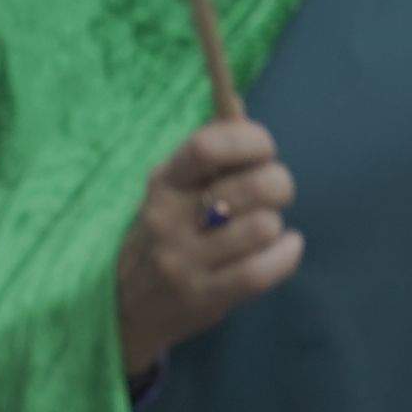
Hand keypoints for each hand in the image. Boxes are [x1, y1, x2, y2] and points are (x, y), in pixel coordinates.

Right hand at [110, 121, 298, 379]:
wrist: (125, 304)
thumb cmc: (167, 233)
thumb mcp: (173, 189)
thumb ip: (207, 153)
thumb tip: (240, 107)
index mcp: (164, 182)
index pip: (207, 145)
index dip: (249, 140)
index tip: (264, 149)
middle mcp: (169, 218)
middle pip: (250, 186)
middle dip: (279, 183)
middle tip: (276, 192)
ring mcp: (183, 261)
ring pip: (261, 227)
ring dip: (276, 224)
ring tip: (267, 228)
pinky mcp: (202, 296)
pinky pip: (260, 271)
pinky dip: (286, 255)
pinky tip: (287, 247)